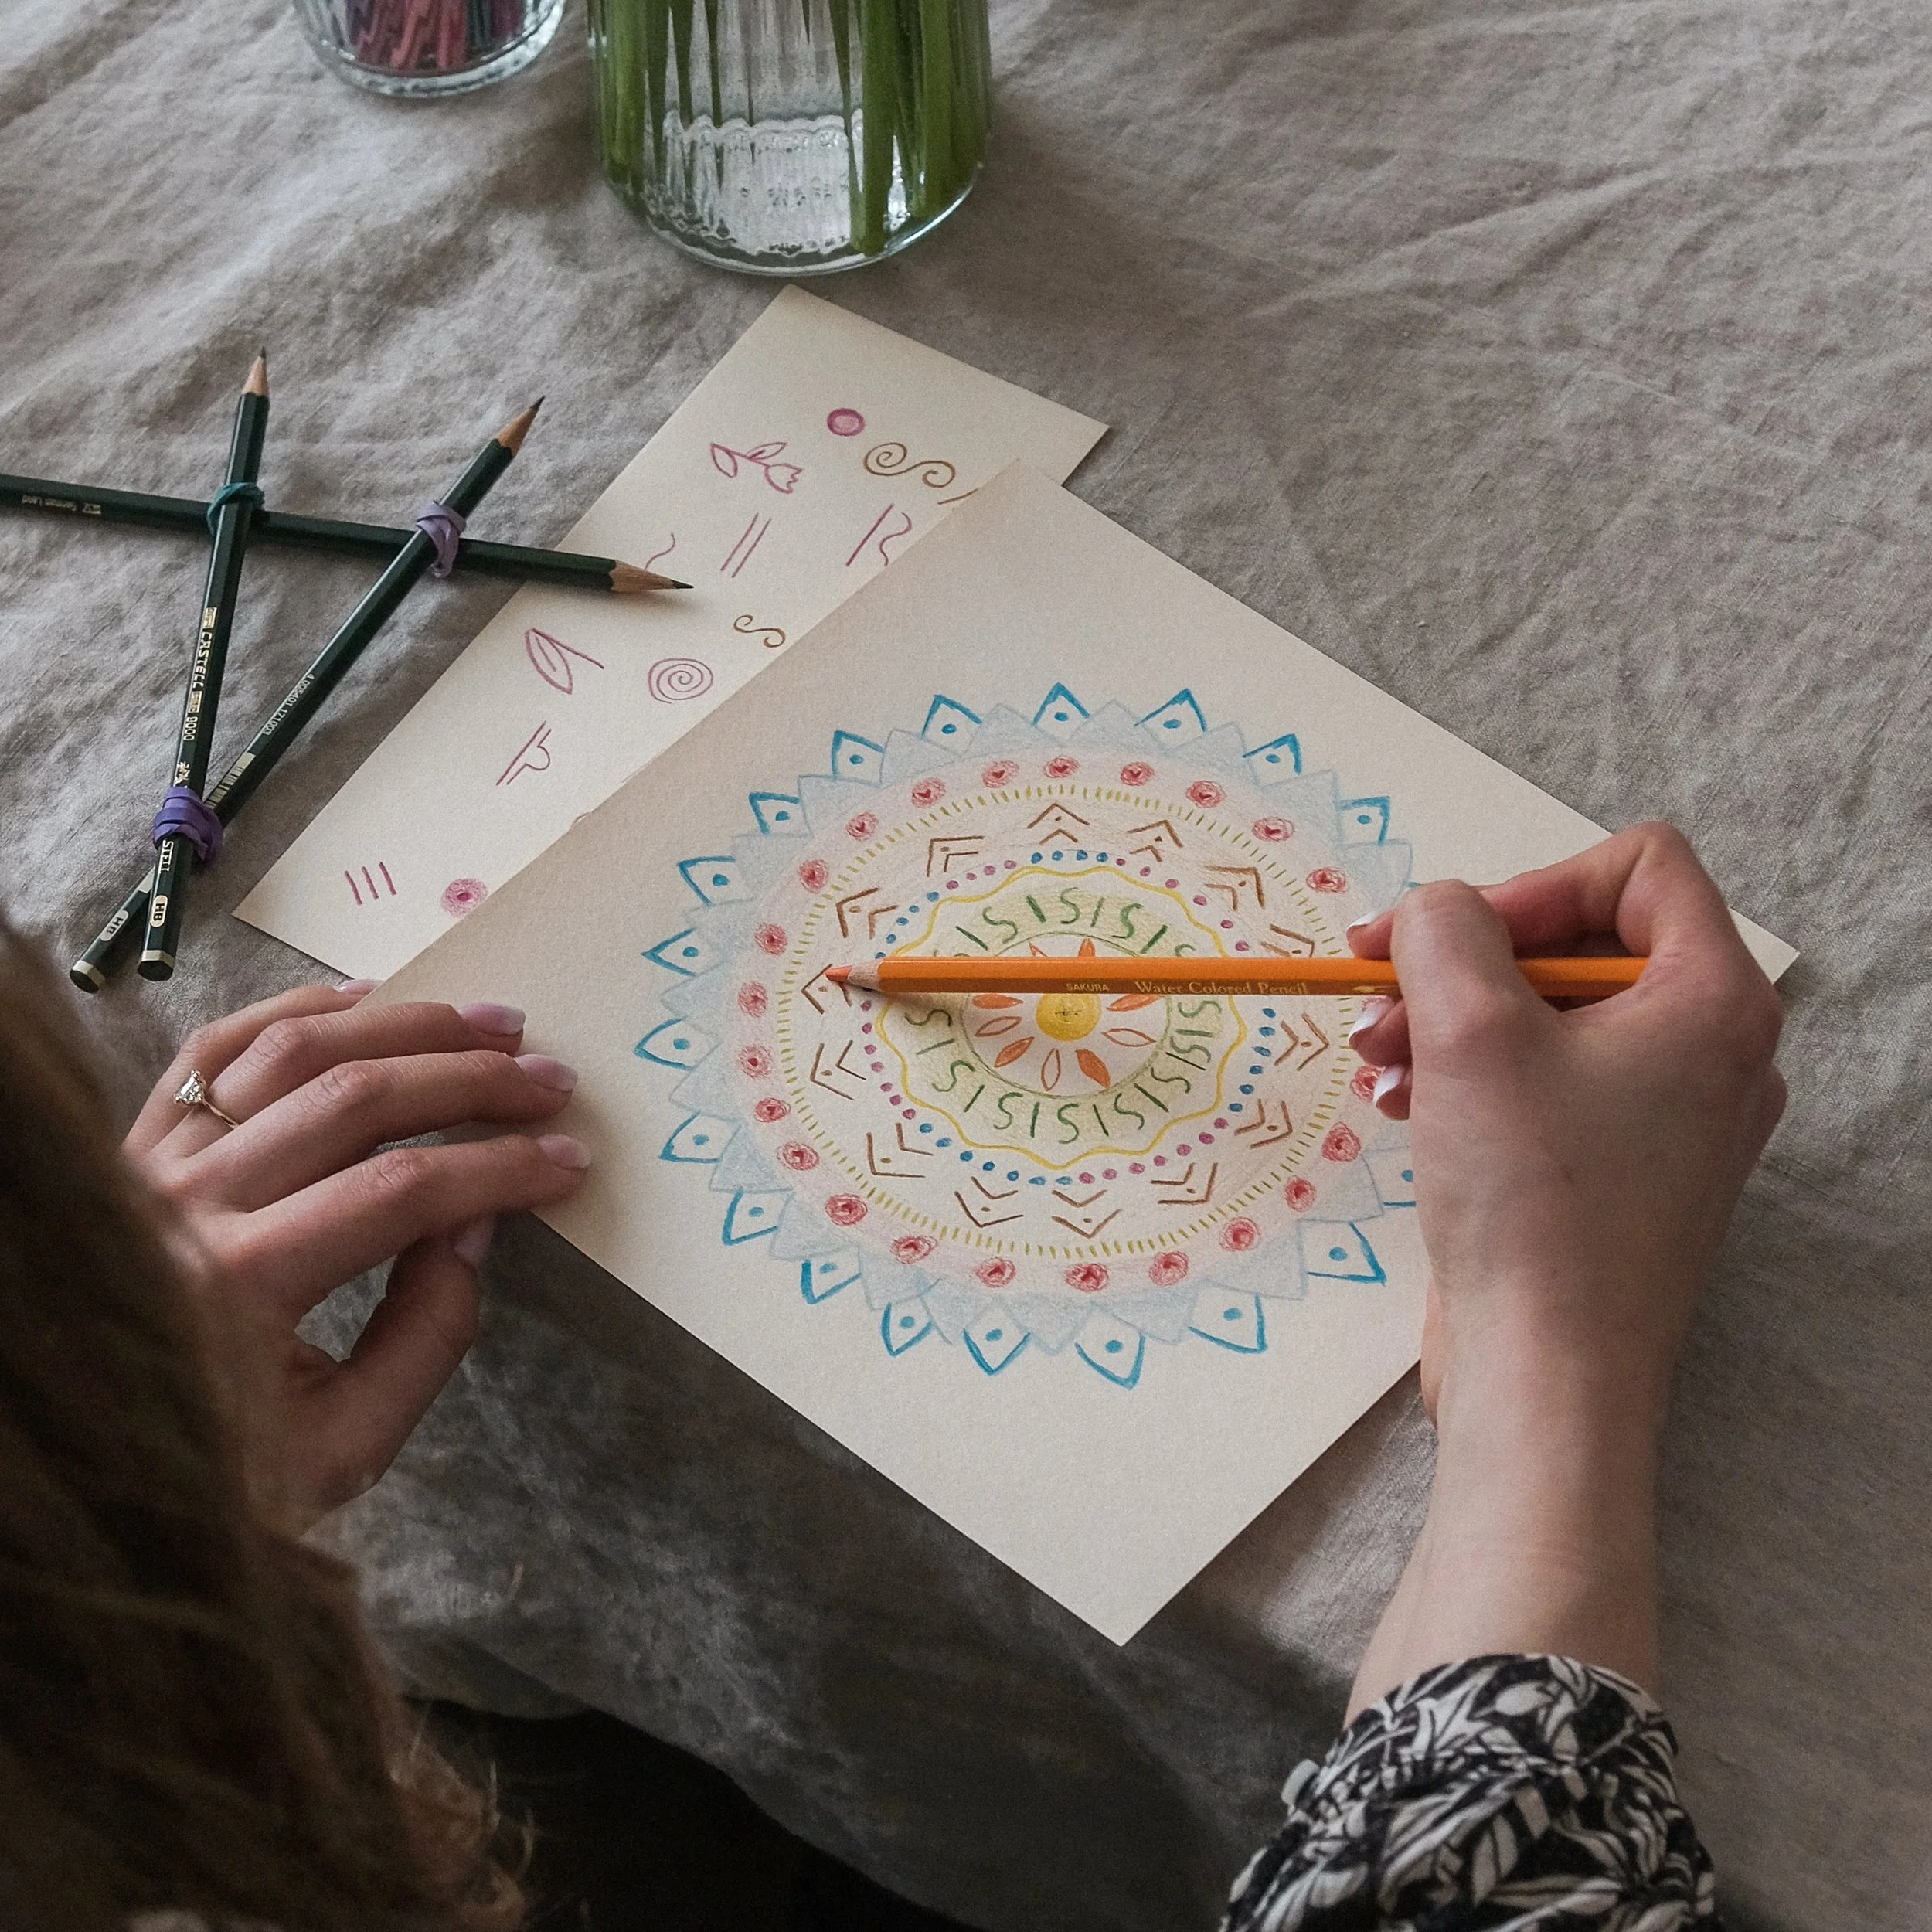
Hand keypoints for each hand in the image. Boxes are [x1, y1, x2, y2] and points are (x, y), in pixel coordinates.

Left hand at [125, 983, 590, 1531]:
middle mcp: (183, 1204)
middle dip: (472, 1082)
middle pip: (355, 1099)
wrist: (95, 1460)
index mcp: (237, 1285)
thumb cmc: (222, 1471)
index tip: (569, 1163)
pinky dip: (302, 1009)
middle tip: (551, 1083)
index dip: (500, 1169)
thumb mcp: (344, 1447)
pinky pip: (218, 1047)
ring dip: (406, 1024)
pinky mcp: (135, 1144)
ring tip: (493, 1024)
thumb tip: (477, 1224)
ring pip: (292, 1049)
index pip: (400, 1191)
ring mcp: (149, 1162)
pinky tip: (375, 1004)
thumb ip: (424, 1338)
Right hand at [1342, 825, 1784, 1707]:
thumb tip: (1431, 913)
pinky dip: (1472, 1076)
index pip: (1639, 866)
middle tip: (1378, 991)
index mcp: (1714, 999)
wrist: (1547, 1375)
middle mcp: (1711, 1051)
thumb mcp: (1467, 1028)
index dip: (1530, 882)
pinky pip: (1548, 1083)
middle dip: (1466, 959)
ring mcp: (1670, 1118)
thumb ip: (1442, 928)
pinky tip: (1402, 1107)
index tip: (1445, 938)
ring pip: (1551, 1015)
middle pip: (1582, 940)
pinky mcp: (1620, 1171)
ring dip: (1451, 1018)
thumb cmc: (1528, 1199)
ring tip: (1377, 1058)